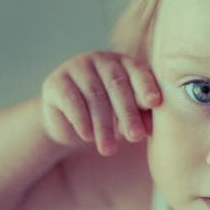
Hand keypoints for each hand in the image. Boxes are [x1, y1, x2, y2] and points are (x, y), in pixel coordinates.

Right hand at [41, 50, 161, 155]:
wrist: (69, 124)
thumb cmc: (109, 117)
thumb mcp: (126, 117)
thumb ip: (140, 116)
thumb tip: (147, 129)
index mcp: (124, 63)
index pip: (138, 71)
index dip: (146, 86)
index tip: (154, 102)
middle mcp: (101, 60)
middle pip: (117, 85)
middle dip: (128, 113)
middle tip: (135, 137)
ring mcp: (76, 68)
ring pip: (94, 95)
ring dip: (104, 125)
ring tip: (109, 150)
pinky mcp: (56, 82)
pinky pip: (71, 100)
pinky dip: (81, 120)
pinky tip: (87, 137)